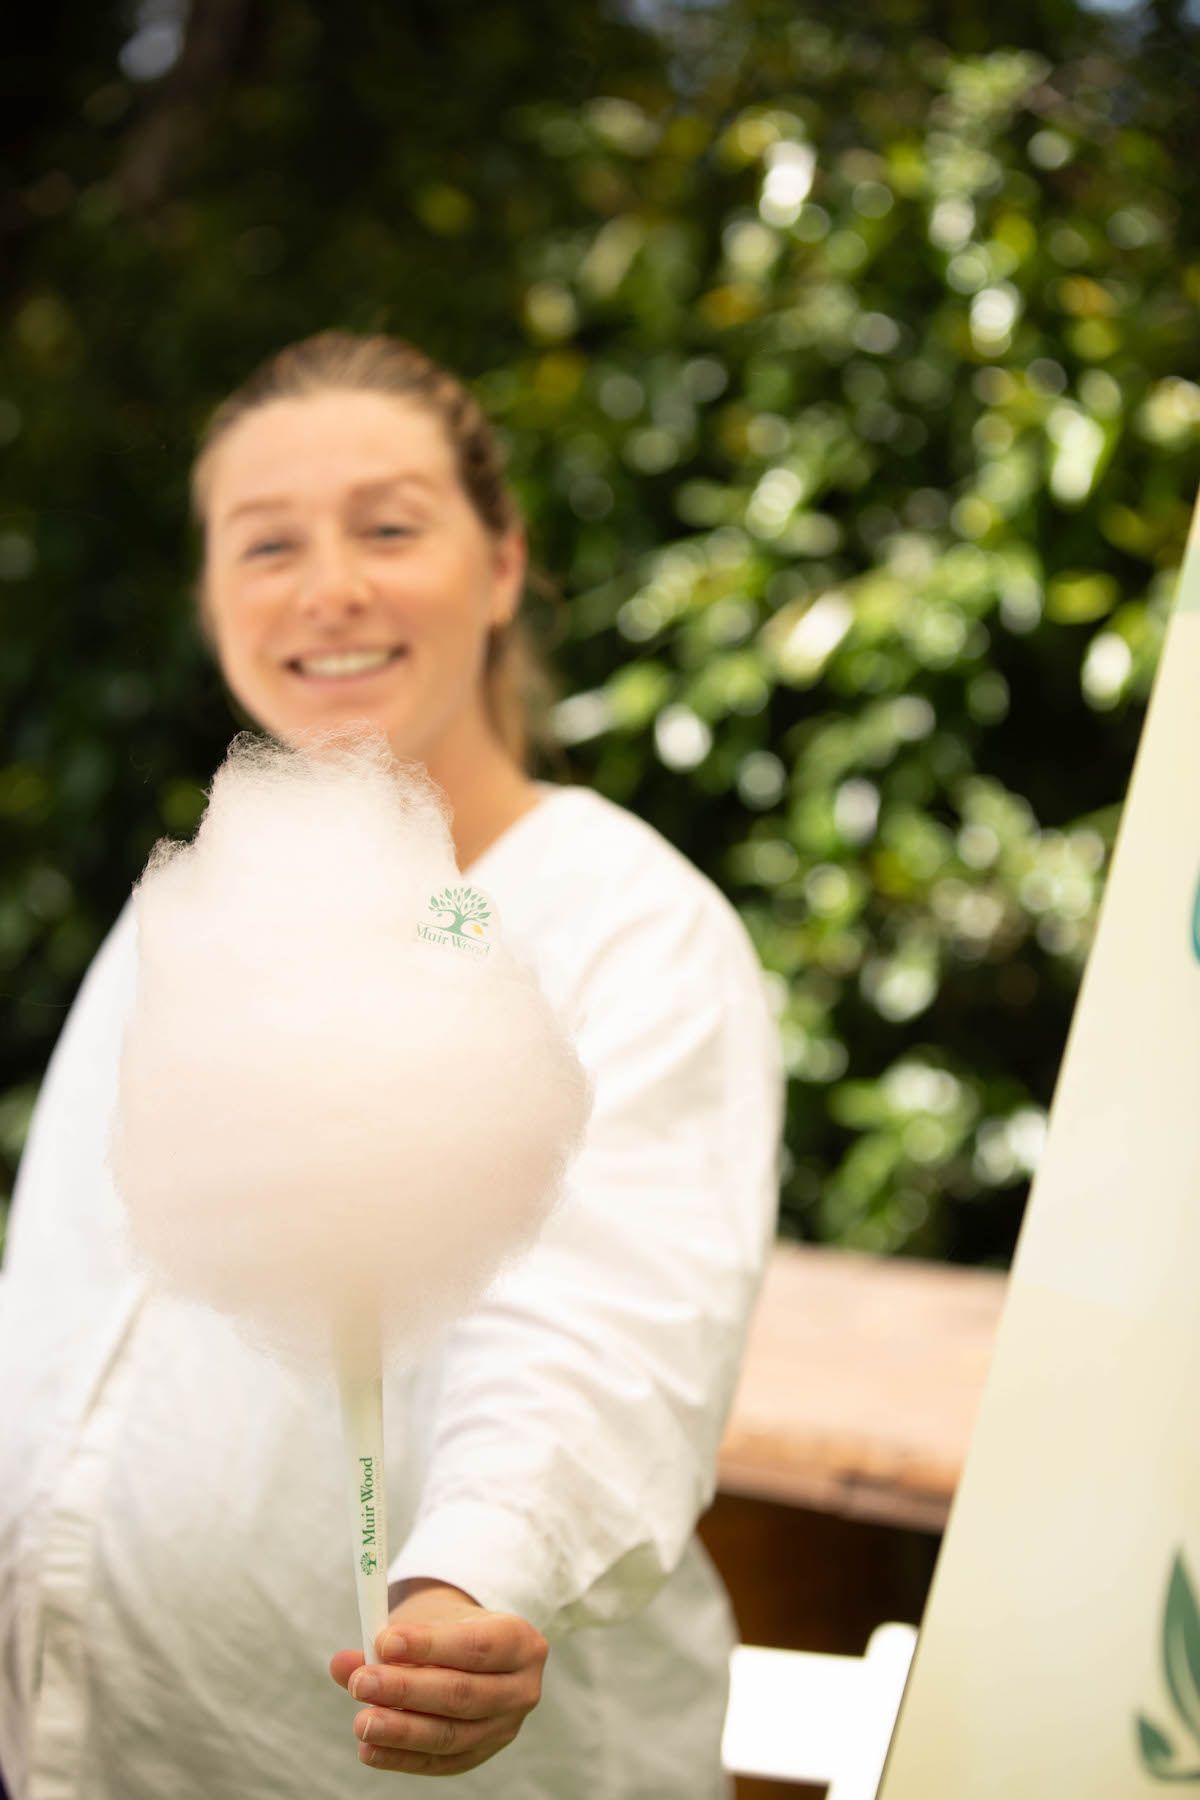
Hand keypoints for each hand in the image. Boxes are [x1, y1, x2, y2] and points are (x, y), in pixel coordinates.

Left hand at [329, 1578, 548, 1776]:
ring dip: (401, 1730)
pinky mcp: (479, 1756)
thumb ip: (387, 1642)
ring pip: (450, 1735)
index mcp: (520, 1643)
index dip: (430, 1646)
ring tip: (362, 1722)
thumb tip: (342, 1665)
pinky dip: (401, 1757)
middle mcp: (521, 1689)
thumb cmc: (451, 1630)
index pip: (476, 1646)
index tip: (385, 1641)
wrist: (475, 1652)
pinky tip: (370, 1750)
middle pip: (462, 1694)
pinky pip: (438, 1762)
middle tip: (362, 1683)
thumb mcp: (430, 1622)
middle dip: (407, 1690)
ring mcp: (503, 1729)